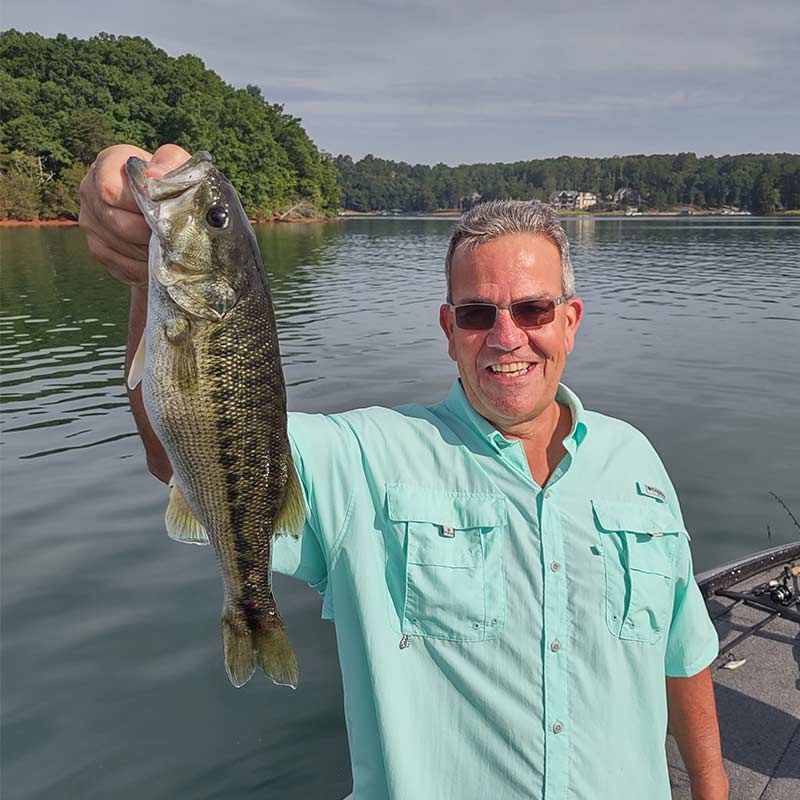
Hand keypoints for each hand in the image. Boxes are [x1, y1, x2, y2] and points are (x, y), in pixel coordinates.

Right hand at [79, 143, 190, 286]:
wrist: (165, 208)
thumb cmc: (172, 183)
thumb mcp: (177, 166)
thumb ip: (170, 162)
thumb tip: (155, 174)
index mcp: (107, 164)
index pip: (110, 190)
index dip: (140, 204)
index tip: (165, 210)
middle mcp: (90, 191)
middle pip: (118, 223)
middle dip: (152, 232)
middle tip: (176, 236)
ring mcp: (90, 222)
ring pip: (123, 246)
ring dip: (152, 251)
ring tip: (172, 246)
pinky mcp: (99, 250)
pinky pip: (124, 265)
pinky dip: (147, 266)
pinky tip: (161, 258)